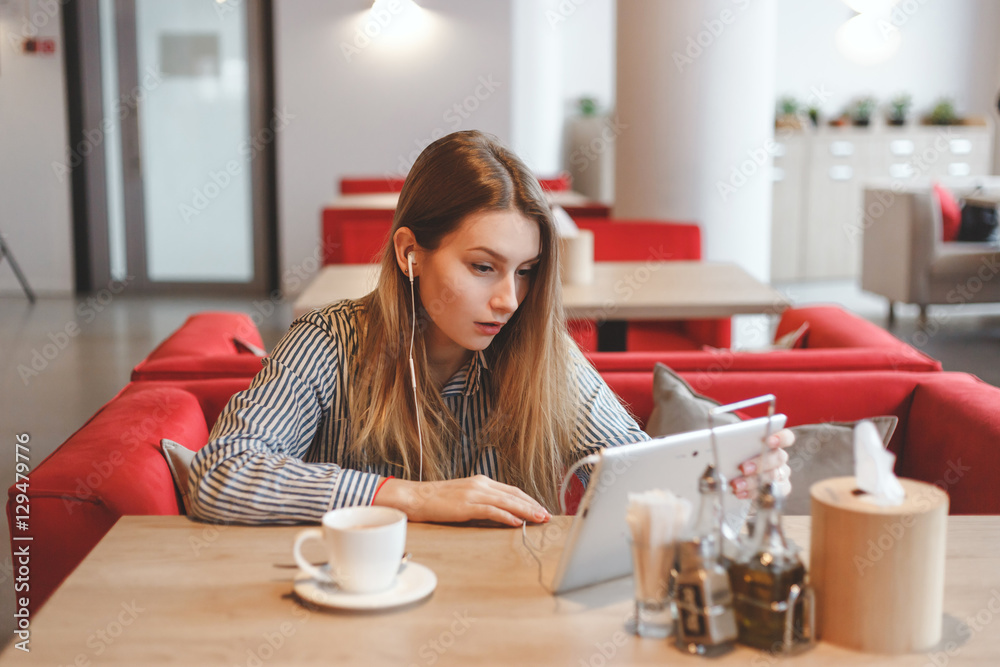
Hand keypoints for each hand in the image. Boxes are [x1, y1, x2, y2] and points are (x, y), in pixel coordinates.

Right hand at [372, 475, 551, 527]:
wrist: (416, 497)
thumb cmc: (438, 500)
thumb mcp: (464, 496)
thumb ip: (482, 502)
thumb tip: (501, 514)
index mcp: (482, 482)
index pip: (512, 490)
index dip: (528, 500)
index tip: (540, 508)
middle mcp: (481, 484)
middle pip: (514, 494)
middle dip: (533, 505)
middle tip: (547, 515)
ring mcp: (474, 494)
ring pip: (507, 501)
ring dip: (526, 511)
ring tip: (539, 519)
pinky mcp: (467, 505)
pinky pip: (492, 510)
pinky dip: (507, 516)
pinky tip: (517, 522)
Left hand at [730, 429, 793, 498]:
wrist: (732, 470)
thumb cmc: (735, 453)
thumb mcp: (733, 445)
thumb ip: (735, 442)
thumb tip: (724, 444)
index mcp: (773, 442)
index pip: (786, 437)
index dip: (781, 438)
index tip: (769, 441)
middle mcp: (779, 457)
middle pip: (778, 458)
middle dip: (760, 463)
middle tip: (743, 468)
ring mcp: (781, 474)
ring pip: (774, 477)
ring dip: (753, 481)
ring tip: (736, 485)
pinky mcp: (777, 490)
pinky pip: (771, 493)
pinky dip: (754, 493)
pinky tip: (740, 493)